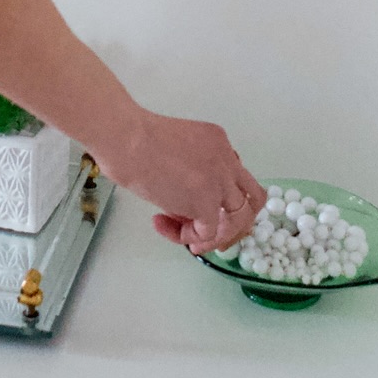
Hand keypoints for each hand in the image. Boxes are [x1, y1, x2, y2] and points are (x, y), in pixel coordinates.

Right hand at [104, 111, 265, 254]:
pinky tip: (165, 225)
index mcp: (218, 141)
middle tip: (208, 233)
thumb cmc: (133, 139)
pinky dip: (189, 237)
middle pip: (252, 199)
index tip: (192, 205)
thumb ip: (190, 169)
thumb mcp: (175, 148)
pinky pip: (209, 233)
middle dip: (233, 223)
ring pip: (239, 220)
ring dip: (216, 236)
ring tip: (188, 238)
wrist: (125, 140)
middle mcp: (227, 159)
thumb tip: (184, 203)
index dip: (217, 197)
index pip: (233, 177)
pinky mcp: (207, 202)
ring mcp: (219, 181)